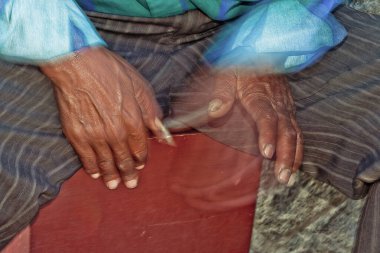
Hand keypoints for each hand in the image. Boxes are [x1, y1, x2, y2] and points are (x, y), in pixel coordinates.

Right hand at [41, 47, 171, 189]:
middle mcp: (115, 133)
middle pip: (124, 159)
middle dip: (129, 173)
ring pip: (106, 162)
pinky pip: (86, 157)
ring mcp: (95, 135)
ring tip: (114, 185)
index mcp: (133, 121)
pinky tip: (95, 173)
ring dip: (111, 175)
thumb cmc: (111, 72)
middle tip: (131, 184)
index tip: (141, 164)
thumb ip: (153, 114)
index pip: (140, 148)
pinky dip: (91, 167)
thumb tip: (165, 135)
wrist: (78, 64)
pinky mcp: (76, 134)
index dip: (142, 158)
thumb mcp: (140, 88)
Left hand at [167, 69, 302, 184]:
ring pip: (295, 133)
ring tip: (289, 178)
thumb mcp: (227, 72)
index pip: (266, 116)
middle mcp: (277, 102)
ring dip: (294, 156)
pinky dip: (298, 149)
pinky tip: (295, 165)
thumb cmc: (242, 65)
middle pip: (286, 130)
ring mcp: (286, 106)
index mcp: (259, 94)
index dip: (268, 135)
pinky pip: (297, 131)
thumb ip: (221, 91)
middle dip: (287, 155)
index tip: (267, 153)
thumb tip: (215, 110)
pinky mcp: (289, 110)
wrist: (263, 50)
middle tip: (283, 177)